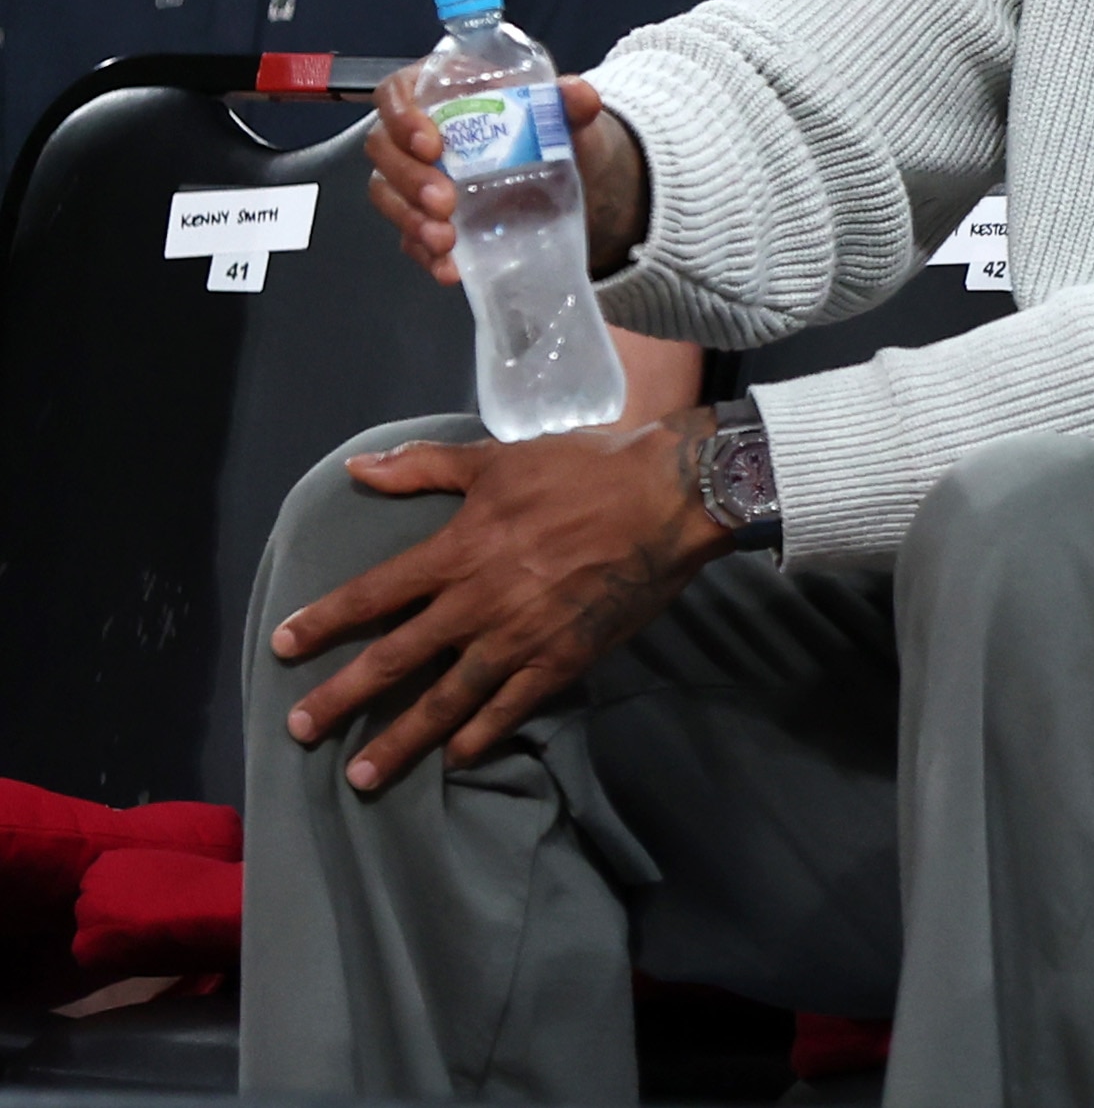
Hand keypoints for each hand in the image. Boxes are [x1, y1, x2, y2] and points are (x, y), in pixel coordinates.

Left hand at [270, 410, 732, 790]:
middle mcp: (477, 603)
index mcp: (458, 551)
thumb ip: (425, 467)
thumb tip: (359, 468)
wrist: (668, 498)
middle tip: (299, 730)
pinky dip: (479, 736)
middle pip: (395, 659)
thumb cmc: (583, 469)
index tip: (284, 646)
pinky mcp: (562, 659)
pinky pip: (511, 708)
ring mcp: (520, 639)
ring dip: (401, 740)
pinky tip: (454, 757)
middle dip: (342, 698)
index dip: (324, 622)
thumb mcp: (498, 459)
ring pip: (446, 699)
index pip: (373, 595)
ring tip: (363, 776)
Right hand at [368, 67, 647, 286]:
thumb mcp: (569, 116)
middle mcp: (418, 132)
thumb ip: (571, 103)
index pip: (398, 92)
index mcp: (443, 91)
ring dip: (409, 218)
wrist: (578, 180)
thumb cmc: (558, 132)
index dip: (401, 117)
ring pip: (387, 193)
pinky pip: (410, 236)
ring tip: (444, 240)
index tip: (431, 145)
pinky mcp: (427, 217)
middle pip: (383, 148)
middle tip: (444, 202)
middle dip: (407, 177)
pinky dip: (425, 254)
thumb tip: (579, 94)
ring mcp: (417, 177)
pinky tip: (449, 269)